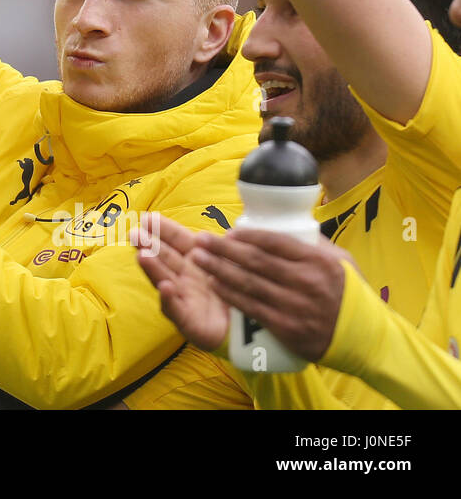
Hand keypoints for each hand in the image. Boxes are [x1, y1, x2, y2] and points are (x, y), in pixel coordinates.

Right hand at [132, 212, 228, 350]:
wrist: (251, 334)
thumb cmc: (237, 295)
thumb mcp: (229, 264)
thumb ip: (217, 248)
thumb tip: (209, 230)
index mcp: (197, 263)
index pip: (178, 241)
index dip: (163, 229)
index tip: (148, 217)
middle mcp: (187, 280)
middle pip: (165, 260)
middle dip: (149, 246)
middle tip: (135, 234)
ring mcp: (186, 301)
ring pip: (165, 281)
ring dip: (153, 269)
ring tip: (142, 256)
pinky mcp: (189, 324)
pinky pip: (177, 311)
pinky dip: (169, 300)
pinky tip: (165, 287)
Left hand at [192, 228, 354, 361]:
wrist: (365, 339)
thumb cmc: (350, 295)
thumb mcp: (342, 262)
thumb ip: (315, 244)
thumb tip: (285, 224)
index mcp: (318, 261)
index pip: (274, 242)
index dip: (246, 235)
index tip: (227, 231)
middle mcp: (307, 282)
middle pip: (255, 261)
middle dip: (222, 249)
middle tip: (200, 239)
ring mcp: (296, 306)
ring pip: (249, 284)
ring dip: (219, 269)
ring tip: (198, 258)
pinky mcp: (288, 329)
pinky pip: (252, 308)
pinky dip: (229, 295)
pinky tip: (214, 284)